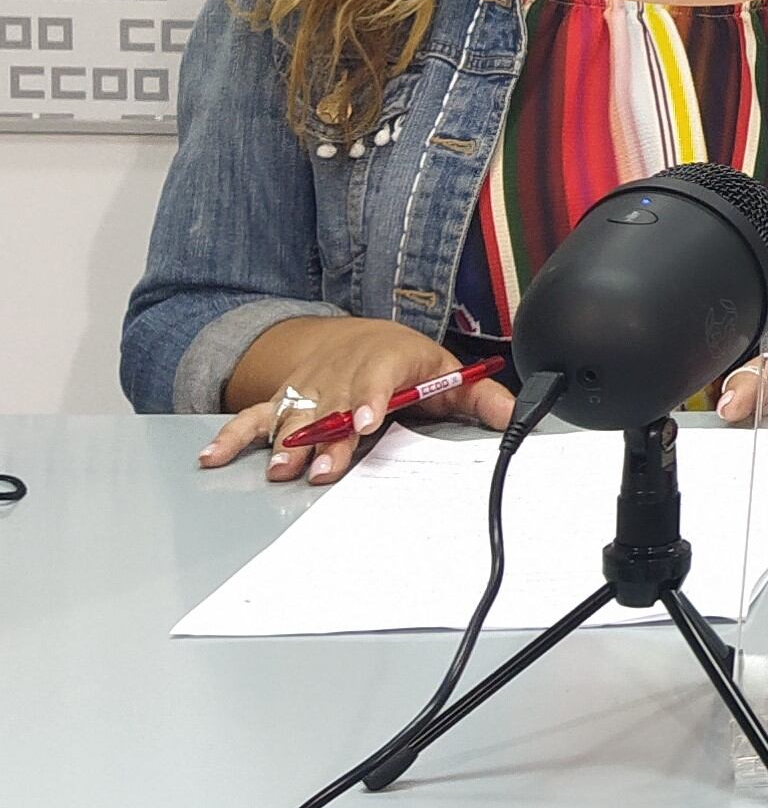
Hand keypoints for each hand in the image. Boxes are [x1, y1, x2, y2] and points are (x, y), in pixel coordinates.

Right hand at [200, 316, 515, 485]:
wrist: (357, 338)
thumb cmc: (404, 360)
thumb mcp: (447, 373)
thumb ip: (481, 398)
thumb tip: (516, 418)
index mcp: (385, 364)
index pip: (380, 381)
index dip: (373, 400)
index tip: (368, 420)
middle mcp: (342, 376)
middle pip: (334, 408)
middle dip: (328, 438)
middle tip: (321, 468)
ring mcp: (308, 389)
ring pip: (294, 415)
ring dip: (286, 442)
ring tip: (278, 469)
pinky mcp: (283, 402)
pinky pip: (253, 417)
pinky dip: (231, 435)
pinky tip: (212, 458)